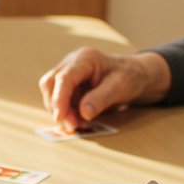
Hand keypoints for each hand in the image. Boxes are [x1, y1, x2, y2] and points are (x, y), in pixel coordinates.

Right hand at [38, 48, 170, 130]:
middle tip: (72, 125)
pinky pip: (58, 99)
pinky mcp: (67, 84)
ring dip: (60, 111)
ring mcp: (67, 72)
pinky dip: (65, 112)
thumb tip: (84, 113)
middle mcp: (71, 63)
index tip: (60, 117)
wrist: (132, 75)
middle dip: (56, 106)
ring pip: (51, 92)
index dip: (59, 98)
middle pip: (50, 83)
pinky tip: (78, 120)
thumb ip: (101, 99)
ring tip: (78, 124)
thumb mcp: (120, 87)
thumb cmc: (129, 77)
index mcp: (85, 58)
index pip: (64, 78)